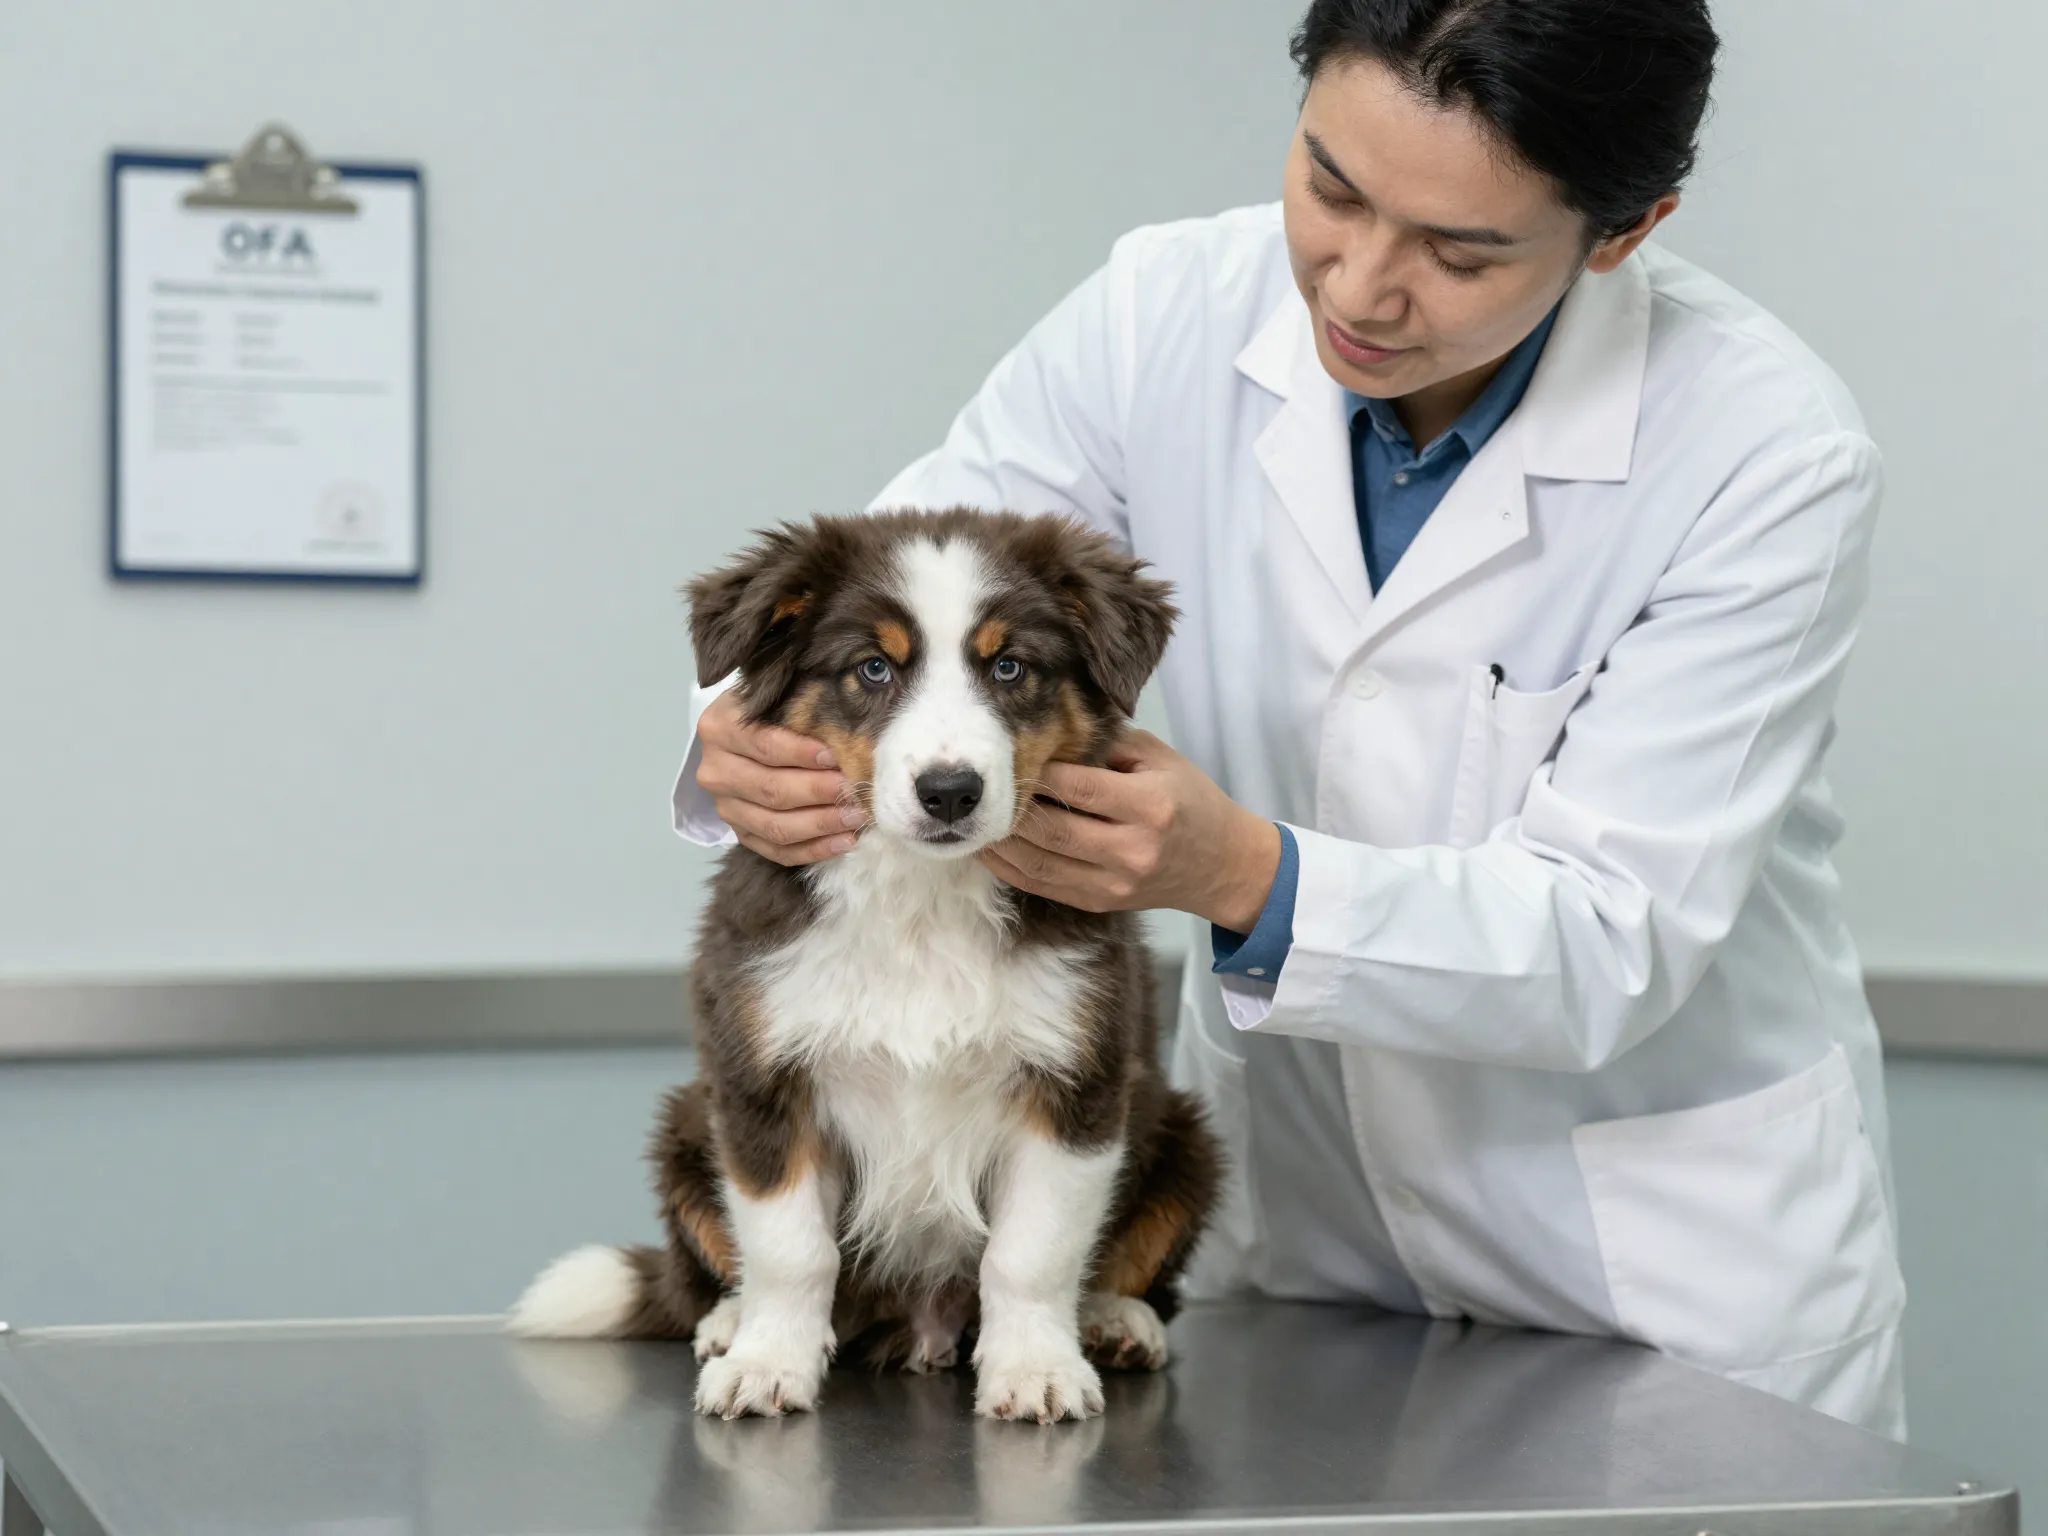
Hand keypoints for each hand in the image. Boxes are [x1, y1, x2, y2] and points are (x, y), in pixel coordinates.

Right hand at [695, 690, 865, 865]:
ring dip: (820, 825)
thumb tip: (850, 724)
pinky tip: (844, 842)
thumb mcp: (778, 696)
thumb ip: (803, 707)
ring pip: (774, 825)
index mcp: (719, 728)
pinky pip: (775, 850)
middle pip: (770, 789)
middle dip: (817, 792)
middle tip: (854, 790)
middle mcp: (714, 769)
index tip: (835, 757)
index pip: (764, 745)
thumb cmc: (770, 709)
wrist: (740, 733)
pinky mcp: (738, 832)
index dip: (801, 754)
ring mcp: (724, 806)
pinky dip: (812, 850)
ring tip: (856, 818)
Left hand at [979, 730, 1279, 929]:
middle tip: (984, 787)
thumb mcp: (1161, 760)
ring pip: (1041, 862)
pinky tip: (990, 848)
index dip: (1040, 772)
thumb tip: (1054, 731)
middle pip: (1054, 828)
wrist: (1221, 865)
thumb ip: (1110, 745)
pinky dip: (1010, 868)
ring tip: (976, 817)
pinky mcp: (1102, 903)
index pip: (1079, 787)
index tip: (1012, 754)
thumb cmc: (1191, 801)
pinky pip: (1043, 887)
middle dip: (1013, 807)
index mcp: (1151, 805)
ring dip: (1002, 841)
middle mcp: (1133, 849)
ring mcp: (1115, 882)